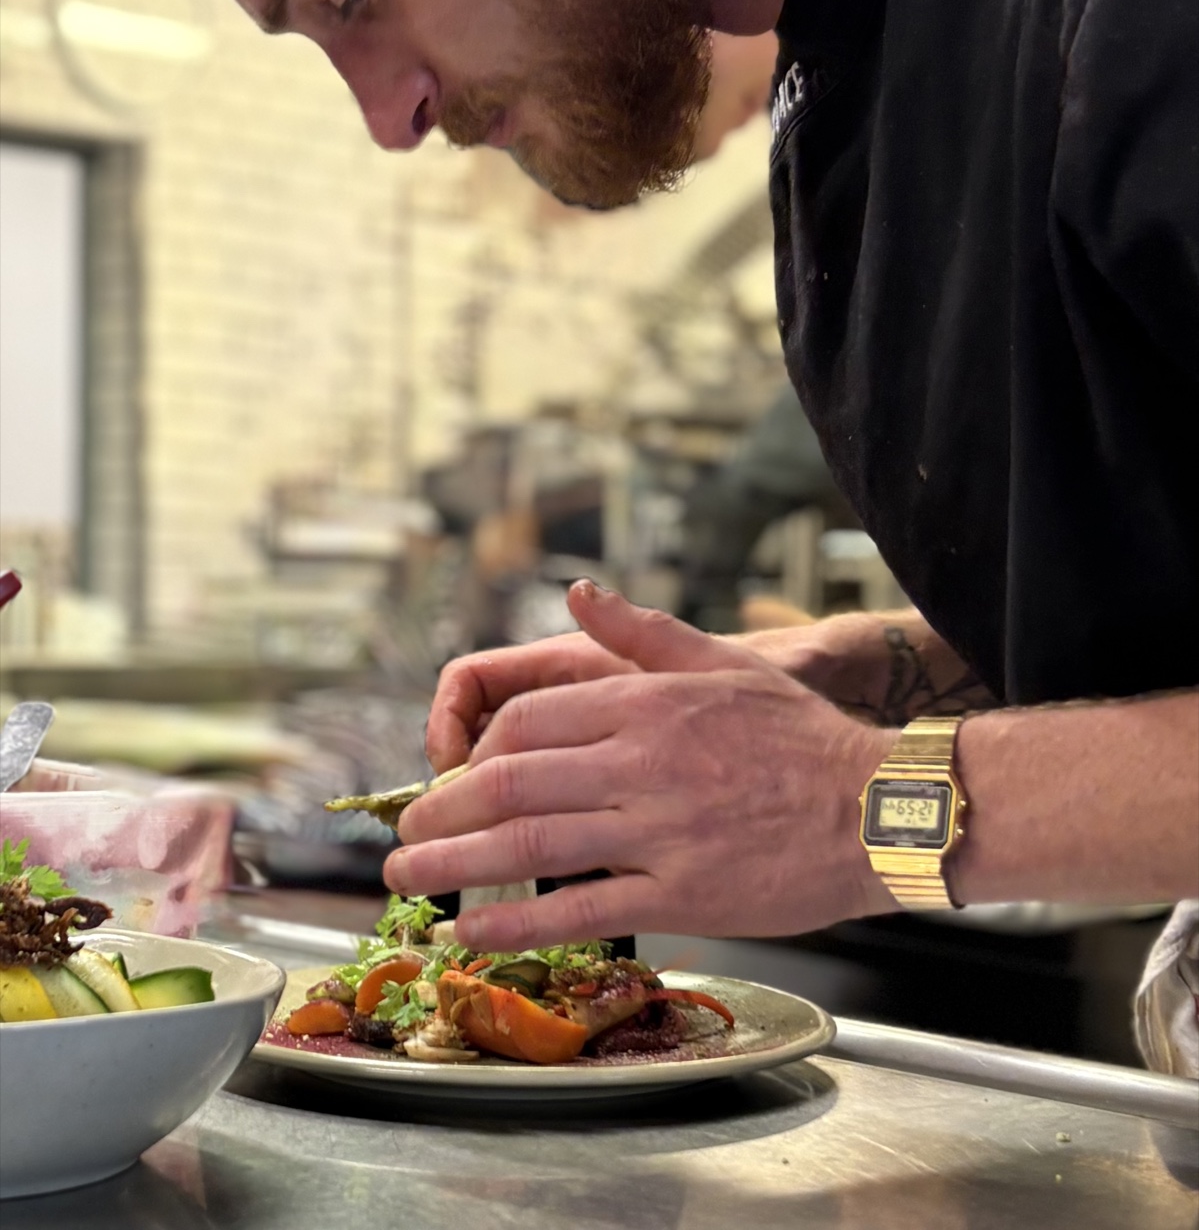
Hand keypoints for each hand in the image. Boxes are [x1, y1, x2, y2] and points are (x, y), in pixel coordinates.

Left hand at [389, 581, 896, 950]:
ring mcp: (658, 831)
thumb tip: (578, 591)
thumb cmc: (801, 735)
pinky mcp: (682, 895)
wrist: (879, 809)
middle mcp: (640, 762)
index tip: (456, 776)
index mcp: (644, 702)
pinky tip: (471, 931)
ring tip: (408, 877)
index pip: (526, 719)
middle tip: (402, 834)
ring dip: (453, 863)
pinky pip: (579, 908)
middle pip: (508, 782)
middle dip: (438, 810)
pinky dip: (514, 922)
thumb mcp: (722, 661)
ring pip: (529, 843)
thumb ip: (641, 630)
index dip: (473, 750)